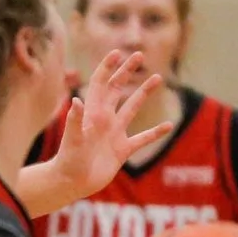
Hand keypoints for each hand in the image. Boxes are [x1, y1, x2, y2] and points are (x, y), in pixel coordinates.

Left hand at [48, 51, 172, 197]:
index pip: (100, 84)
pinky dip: (155, 133)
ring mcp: (114, 134)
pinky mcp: (122, 150)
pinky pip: (142, 139)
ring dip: (143, 93)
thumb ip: (74, 120)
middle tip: (140, 55)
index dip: (107, 68)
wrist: (71, 183)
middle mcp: (104, 120)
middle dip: (127, 72)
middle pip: (117, 89)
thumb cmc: (68, 161)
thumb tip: (76, 99)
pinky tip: (169, 126)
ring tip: (157, 78)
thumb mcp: (72, 139)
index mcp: (92, 113)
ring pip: (132, 108)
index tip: (118, 53)